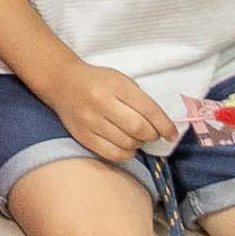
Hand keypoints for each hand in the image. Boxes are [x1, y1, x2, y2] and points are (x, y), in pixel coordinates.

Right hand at [40, 60, 175, 164]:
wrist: (62, 82)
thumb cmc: (98, 81)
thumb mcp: (121, 81)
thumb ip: (141, 101)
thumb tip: (161, 126)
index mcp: (115, 85)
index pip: (148, 110)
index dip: (165, 125)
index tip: (172, 134)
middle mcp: (102, 103)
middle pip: (138, 128)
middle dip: (152, 135)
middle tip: (152, 134)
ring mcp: (90, 121)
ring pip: (127, 143)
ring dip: (138, 143)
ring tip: (135, 136)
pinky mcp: (82, 136)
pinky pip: (112, 154)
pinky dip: (125, 154)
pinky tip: (126, 146)